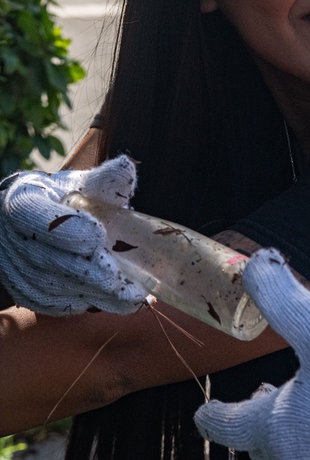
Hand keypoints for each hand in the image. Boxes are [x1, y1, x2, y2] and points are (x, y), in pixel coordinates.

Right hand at [0, 155, 147, 314]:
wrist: (33, 226)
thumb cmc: (62, 200)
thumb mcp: (78, 184)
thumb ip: (102, 180)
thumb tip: (127, 168)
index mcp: (23, 203)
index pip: (35, 216)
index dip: (67, 229)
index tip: (98, 236)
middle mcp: (14, 238)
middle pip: (50, 259)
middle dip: (89, 271)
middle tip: (122, 278)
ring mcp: (18, 269)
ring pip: (54, 287)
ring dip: (93, 294)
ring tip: (132, 296)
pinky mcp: (28, 293)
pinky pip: (56, 304)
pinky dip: (87, 304)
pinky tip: (117, 302)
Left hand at [195, 248, 309, 459]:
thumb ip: (288, 306)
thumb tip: (257, 265)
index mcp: (273, 427)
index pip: (226, 424)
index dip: (214, 414)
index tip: (205, 413)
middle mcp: (289, 458)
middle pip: (259, 442)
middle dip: (258, 419)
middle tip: (262, 396)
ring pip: (292, 450)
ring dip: (293, 428)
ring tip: (306, 409)